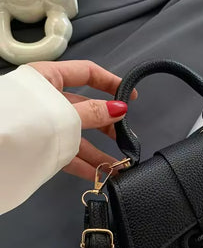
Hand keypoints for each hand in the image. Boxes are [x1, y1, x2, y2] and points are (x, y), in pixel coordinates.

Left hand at [28, 60, 137, 180]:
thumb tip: (120, 109)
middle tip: (124, 136)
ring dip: (97, 151)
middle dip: (107, 125)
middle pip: (85, 109)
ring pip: (77, 135)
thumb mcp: (65, 113)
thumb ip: (93, 112)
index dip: (111, 83)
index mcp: (49, 78)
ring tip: (117, 165)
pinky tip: (99, 174)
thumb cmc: (26, 119)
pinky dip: (83, 163)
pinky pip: (66, 152)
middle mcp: (47, 100)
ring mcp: (44, 124)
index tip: (131, 97)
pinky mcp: (40, 145)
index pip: (87, 73)